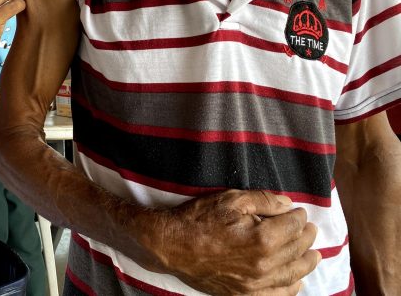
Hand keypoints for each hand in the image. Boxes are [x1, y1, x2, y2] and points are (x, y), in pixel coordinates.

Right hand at [135, 190, 320, 294]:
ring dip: (306, 263)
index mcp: (262, 238)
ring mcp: (255, 283)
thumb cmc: (199, 219)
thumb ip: (264, 200)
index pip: (294, 227)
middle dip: (306, 237)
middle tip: (309, 228)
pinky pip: (277, 295)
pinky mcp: (245, 294)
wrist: (172, 245)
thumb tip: (289, 205)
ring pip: (293, 274)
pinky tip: (296, 280)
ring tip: (313, 254)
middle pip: (297, 250)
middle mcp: (264, 264)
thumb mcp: (231, 200)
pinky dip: (291, 287)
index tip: (299, 212)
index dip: (299, 217)